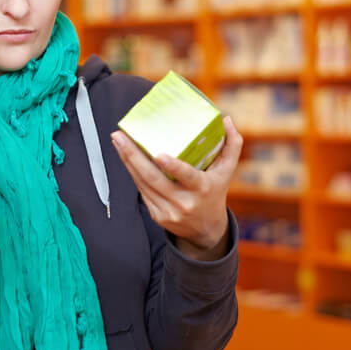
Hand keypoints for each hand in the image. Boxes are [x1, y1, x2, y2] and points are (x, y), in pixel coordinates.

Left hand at [111, 116, 242, 260]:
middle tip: (120, 136)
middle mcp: (184, 202)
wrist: (206, 230)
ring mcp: (168, 211)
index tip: (158, 154)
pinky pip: (142, 191)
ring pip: (143, 184)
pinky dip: (133, 173)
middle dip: (133, 156)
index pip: (187, 176)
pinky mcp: (157, 215)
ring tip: (118, 141)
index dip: (173, 166)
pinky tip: (125, 157)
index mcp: (202, 188)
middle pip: (153, 178)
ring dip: (127, 162)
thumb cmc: (215, 192)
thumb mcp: (227, 171)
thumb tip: (226, 119)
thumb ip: (232, 145)